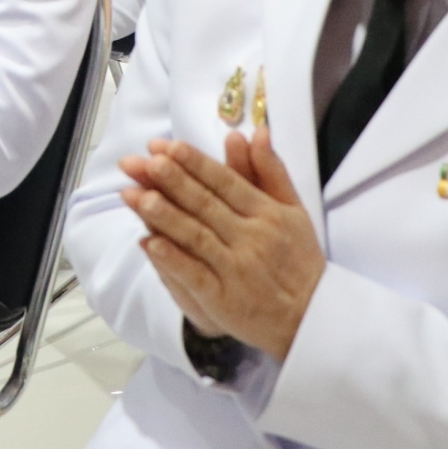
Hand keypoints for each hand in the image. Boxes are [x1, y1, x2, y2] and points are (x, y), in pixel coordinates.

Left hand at [120, 128, 324, 362]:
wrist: (311, 317)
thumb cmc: (299, 260)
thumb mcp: (294, 210)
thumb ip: (271, 170)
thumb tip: (255, 132)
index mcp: (267, 213)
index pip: (225, 182)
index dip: (194, 163)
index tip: (167, 146)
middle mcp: (252, 238)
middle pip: (205, 204)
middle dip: (172, 181)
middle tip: (144, 162)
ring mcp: (236, 269)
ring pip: (195, 236)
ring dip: (164, 215)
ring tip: (135, 194)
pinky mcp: (224, 299)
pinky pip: (194, 276)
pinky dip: (172, 259)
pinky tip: (150, 243)